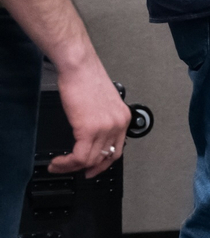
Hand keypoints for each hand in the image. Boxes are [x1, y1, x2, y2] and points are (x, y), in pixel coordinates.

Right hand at [49, 53, 131, 177]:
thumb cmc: (86, 80)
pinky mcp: (89, 129)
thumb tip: (91, 138)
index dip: (103, 164)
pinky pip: (80, 156)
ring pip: (90, 160)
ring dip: (71, 167)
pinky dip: (67, 163)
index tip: (92, 170)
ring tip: (58, 165)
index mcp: (123, 118)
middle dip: (85, 168)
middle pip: (103, 158)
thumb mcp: (102, 104)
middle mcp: (118, 124)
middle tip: (70, 169)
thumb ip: (101, 121)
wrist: (79, 67)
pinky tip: (58, 162)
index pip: (117, 150)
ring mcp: (105, 127)